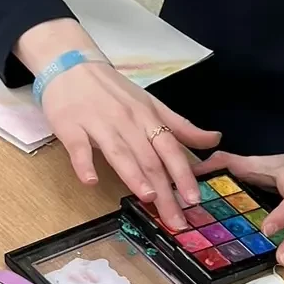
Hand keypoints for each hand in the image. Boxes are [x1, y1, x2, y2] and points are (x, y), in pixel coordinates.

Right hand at [40, 61, 219, 232]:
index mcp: (148, 117)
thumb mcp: (150, 104)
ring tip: (148, 197)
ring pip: (119, 153)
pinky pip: (78, 148)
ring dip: (134, 175)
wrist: (70, 64)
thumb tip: (214, 139)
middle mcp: (127, 122)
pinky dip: (84, 164)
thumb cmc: (113, 90)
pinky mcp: (70, 127)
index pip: (170, 149)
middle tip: (175, 219)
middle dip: (164, 192)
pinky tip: (90, 181)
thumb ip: (180, 126)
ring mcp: (98, 124)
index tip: (194, 199)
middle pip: (149, 160)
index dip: (183, 175)